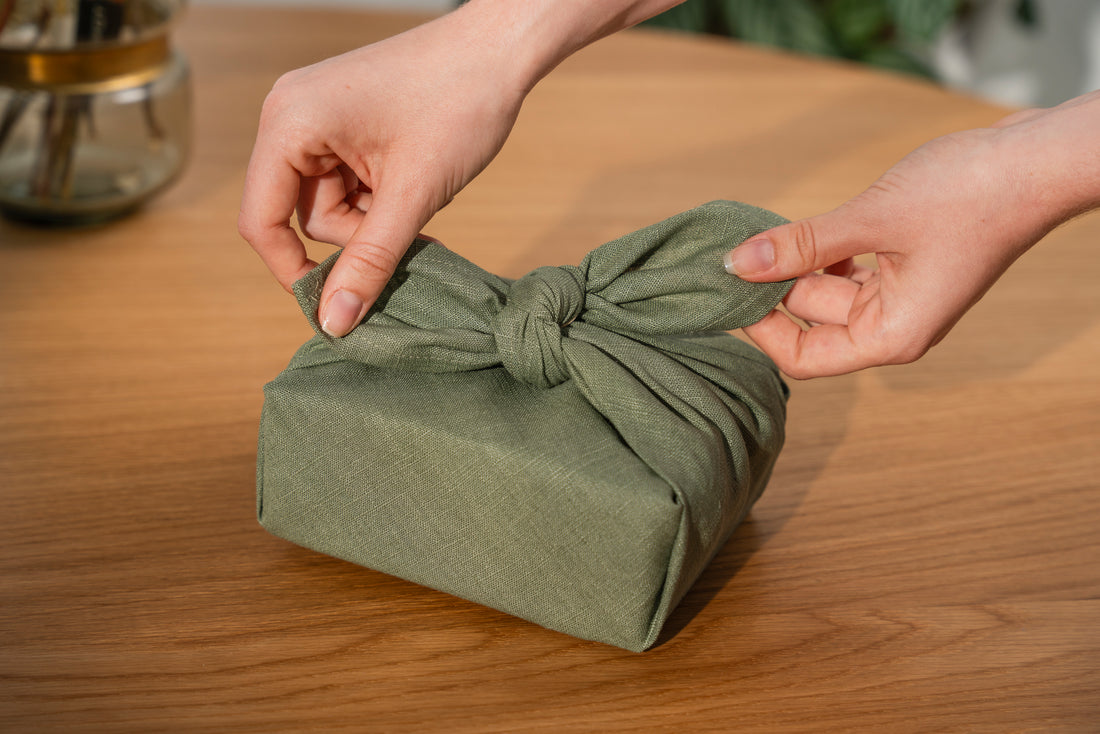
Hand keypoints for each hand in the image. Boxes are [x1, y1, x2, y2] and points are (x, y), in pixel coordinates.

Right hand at [239, 0, 682, 336]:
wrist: (502, 50)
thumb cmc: (460, 103)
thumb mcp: (413, 195)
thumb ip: (370, 261)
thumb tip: (333, 323)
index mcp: (290, 123)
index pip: (261, 219)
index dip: (291, 270)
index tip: (333, 308)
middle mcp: (291, 116)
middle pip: (301, 214)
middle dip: (356, 234)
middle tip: (408, 225)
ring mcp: (318, 117)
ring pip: (330, 205)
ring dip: (375, 218)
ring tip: (421, 194)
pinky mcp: (345, 124)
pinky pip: (348, 184)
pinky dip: (382, 198)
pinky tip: (416, 182)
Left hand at [728, 91, 1099, 378]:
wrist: (1035, 159)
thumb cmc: (969, 195)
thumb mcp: (871, 219)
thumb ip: (801, 245)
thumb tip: (737, 263)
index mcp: (891, 335)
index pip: (803, 357)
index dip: (761, 330)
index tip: (728, 290)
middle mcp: (893, 324)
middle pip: (810, 320)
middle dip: (772, 285)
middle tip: (733, 246)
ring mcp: (899, 294)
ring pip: (824, 290)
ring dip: (794, 262)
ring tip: (762, 229)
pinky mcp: (901, 264)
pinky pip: (844, 266)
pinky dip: (821, 248)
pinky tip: (805, 224)